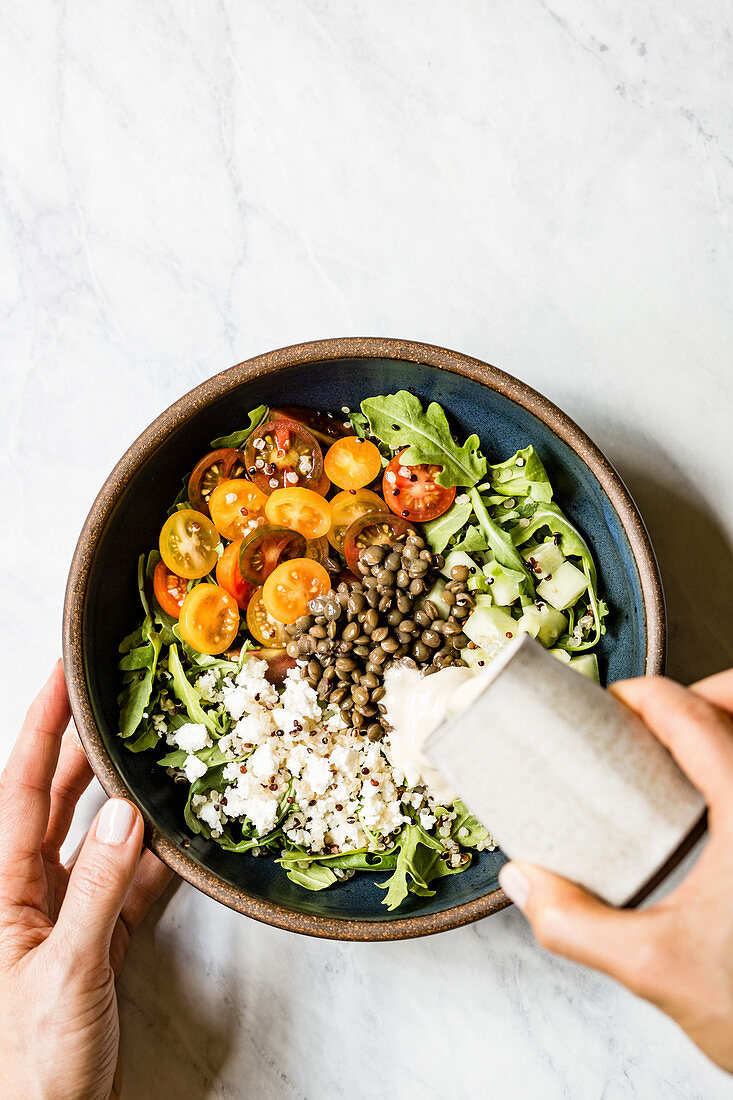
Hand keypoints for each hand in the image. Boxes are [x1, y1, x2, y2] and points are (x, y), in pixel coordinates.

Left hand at [0, 661, 172, 1099]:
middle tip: (109, 699)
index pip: (18, 790)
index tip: (60, 677)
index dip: (39, 728)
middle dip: (78, 748)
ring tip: (146, 752)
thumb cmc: (31, 1071)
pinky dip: (150, 862)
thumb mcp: (65, 974)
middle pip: (52, 803)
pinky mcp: (93, 948)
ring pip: (90, 840)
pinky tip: (174, 839)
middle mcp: (25, 897)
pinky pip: (124, 887)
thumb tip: (121, 817)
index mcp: (0, 893)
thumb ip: (95, 892)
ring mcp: (59, 922)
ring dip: (117, 799)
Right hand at [499, 669, 732, 1071]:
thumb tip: (523, 882)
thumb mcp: (654, 968)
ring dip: (722, 724)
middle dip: (699, 693)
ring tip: (681, 753)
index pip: (695, 718)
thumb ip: (575, 924)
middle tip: (653, 719)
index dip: (645, 695)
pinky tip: (712, 802)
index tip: (612, 702)